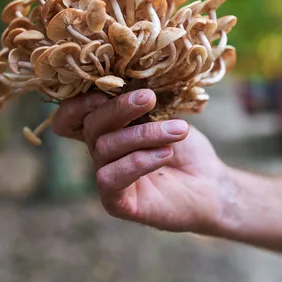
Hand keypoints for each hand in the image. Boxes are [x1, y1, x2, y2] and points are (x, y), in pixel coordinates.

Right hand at [52, 89, 229, 233]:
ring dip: (143, 134)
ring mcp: (106, 177)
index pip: (71, 116)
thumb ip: (144, 102)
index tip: (111, 84)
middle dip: (119, 107)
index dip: (79, 102)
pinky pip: (110, 178)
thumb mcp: (166, 116)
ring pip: (105, 148)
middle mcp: (101, 152)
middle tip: (149, 98)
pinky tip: (165, 153)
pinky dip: (139, 161)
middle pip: (90, 125)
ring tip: (178, 130)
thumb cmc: (187, 148)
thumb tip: (134, 79)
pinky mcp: (115, 203)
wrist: (210, 185)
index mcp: (107, 128)